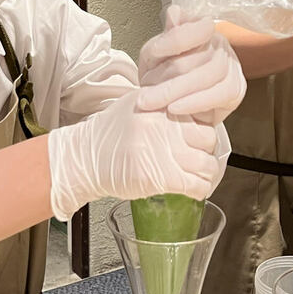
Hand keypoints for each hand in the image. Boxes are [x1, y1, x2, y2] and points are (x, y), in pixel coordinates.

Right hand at [47, 90, 229, 219]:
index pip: (202, 116)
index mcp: (162, 105)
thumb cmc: (108, 134)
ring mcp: (164, 150)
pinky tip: (195, 190)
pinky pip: (196, 185)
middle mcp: (165, 125)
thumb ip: (162, 102)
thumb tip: (189, 105)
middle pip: (208, 139)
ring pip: (206, 164)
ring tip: (200, 177)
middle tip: (199, 159)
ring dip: (207, 175)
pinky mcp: (161, 176)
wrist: (84, 158)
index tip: (198, 141)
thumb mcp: (136, 104)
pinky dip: (200, 191)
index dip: (202, 131)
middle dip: (206, 152)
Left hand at [136, 6, 245, 124]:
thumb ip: (164, 38)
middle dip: (168, 78)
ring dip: (178, 91)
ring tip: (154, 103)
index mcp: (199, 27)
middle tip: (144, 95)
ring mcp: (231, 64)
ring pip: (209, 75)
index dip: (176, 39)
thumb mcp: (155, 54)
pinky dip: (196, 102)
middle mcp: (219, 43)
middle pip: (198, 57)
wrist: (173, 101)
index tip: (156, 52)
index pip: (195, 28)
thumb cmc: (164, 74)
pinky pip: (220, 94)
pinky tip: (176, 108)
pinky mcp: (236, 88)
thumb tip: (174, 14)